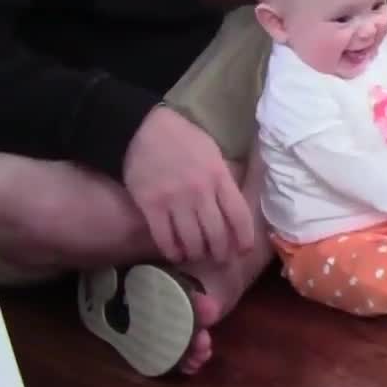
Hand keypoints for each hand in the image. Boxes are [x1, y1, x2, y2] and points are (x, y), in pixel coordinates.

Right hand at [122, 106, 253, 263]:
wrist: (142, 128)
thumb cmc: (183, 139)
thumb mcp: (213, 154)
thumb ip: (224, 180)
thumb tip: (235, 206)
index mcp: (219, 177)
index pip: (239, 215)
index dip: (244, 237)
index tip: (244, 250)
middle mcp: (200, 192)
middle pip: (217, 233)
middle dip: (221, 252)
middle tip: (220, 258)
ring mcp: (175, 200)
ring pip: (192, 240)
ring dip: (198, 254)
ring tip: (198, 256)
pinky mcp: (150, 205)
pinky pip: (164, 237)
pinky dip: (173, 251)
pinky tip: (176, 255)